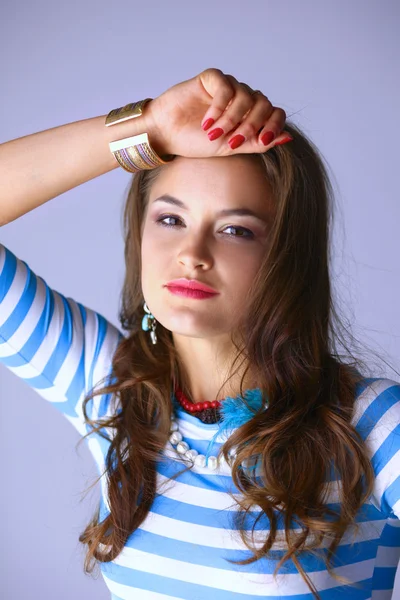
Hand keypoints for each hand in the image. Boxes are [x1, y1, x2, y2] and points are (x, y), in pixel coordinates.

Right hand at [142, 67, 289, 158]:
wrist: (167, 135)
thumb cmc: (196, 142)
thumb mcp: (231, 148)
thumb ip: (257, 143)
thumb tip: (288, 138)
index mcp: (251, 116)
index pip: (275, 114)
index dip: (273, 126)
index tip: (261, 141)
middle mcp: (243, 99)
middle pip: (264, 105)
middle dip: (251, 126)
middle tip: (232, 142)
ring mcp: (229, 87)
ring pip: (246, 97)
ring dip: (231, 119)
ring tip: (214, 134)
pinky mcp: (212, 78)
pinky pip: (226, 88)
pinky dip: (219, 107)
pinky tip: (207, 122)